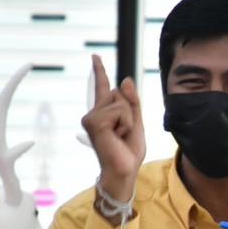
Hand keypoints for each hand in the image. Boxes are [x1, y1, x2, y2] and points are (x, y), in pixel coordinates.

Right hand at [82, 54, 145, 201]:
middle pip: (119, 93)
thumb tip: (125, 80)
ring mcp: (91, 117)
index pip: (102, 87)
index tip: (95, 57)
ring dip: (128, 120)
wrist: (124, 171)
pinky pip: (120, 110)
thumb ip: (132, 102)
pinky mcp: (94, 122)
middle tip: (123, 133)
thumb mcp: (136, 123)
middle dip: (129, 112)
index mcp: (103, 113)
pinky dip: (125, 124)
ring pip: (120, 101)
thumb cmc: (128, 152)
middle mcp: (94, 113)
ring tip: (120, 136)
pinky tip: (118, 136)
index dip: (99, 71)